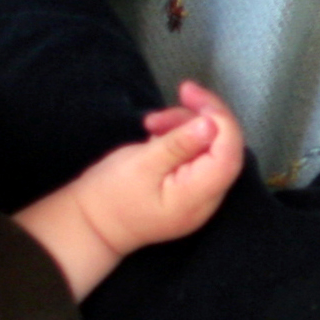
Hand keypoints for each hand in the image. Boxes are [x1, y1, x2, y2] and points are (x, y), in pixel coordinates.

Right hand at [82, 83, 247, 250]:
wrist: (91, 225)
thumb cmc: (110, 197)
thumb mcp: (141, 164)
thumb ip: (178, 145)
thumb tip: (211, 124)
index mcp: (196, 196)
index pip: (228, 155)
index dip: (219, 119)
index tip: (193, 94)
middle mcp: (206, 199)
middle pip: (223, 149)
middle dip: (203, 117)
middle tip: (176, 98)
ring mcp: (199, 195)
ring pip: (210, 148)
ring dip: (188, 126)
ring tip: (152, 123)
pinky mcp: (188, 188)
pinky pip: (197, 157)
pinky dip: (182, 139)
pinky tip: (157, 132)